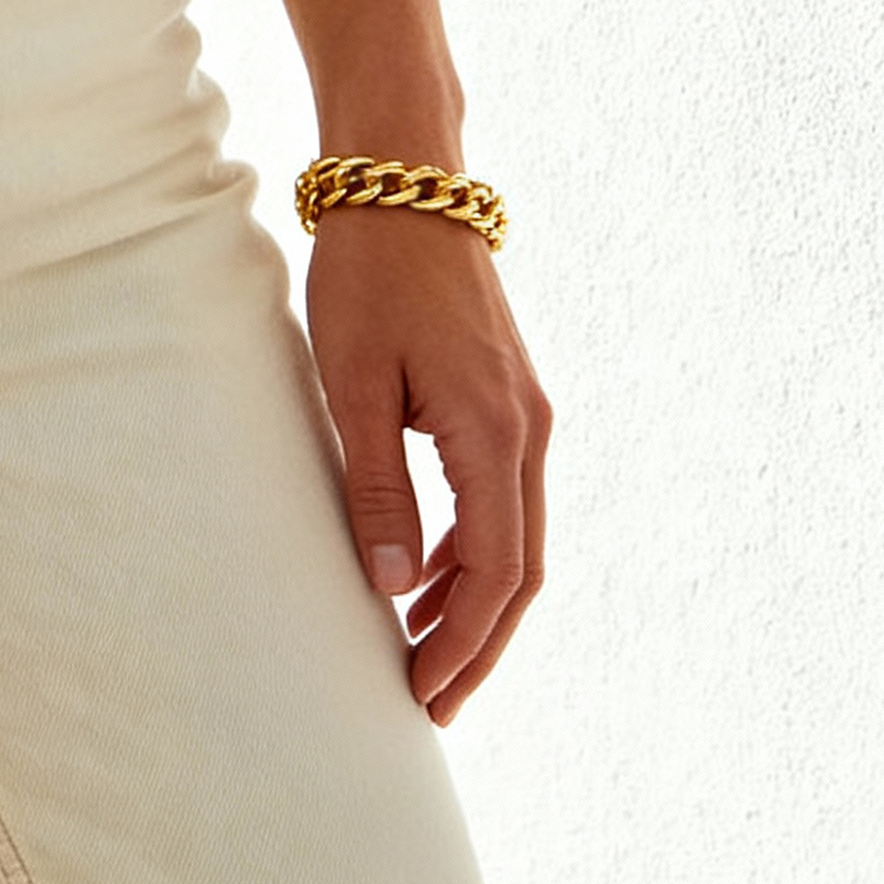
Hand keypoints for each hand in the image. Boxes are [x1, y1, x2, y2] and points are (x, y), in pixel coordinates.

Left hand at [304, 205, 549, 720]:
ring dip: (480, 603)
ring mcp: (528, 413)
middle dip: (479, 643)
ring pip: (520, 539)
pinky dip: (479, 551)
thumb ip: (377, 486)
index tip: (425, 693)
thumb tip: (392, 587)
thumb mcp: (353, 383)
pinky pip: (507, 499)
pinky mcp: (510, 398)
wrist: (404, 183)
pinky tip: (430, 574)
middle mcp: (529, 430)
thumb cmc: (368, 275)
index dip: (462, 642)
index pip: (494, 572)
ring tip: (424, 653)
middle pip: (521, 570)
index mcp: (495, 431)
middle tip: (431, 701)